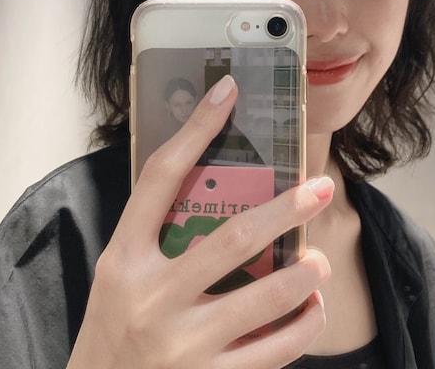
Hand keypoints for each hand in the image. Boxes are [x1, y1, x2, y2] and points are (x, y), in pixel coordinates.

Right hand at [67, 75, 333, 368]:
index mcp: (125, 256)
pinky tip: (313, 309)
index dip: (197, 129)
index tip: (228, 91)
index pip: (161, 177)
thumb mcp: (122, 273)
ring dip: (304, 274)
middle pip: (231, 239)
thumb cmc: (113, 326)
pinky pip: (272, 354)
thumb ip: (161, 236)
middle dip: (285, 209)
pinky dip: (302, 327)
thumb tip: (224, 192)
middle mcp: (151, 297)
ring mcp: (180, 344)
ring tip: (320, 259)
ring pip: (263, 299)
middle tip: (320, 188)